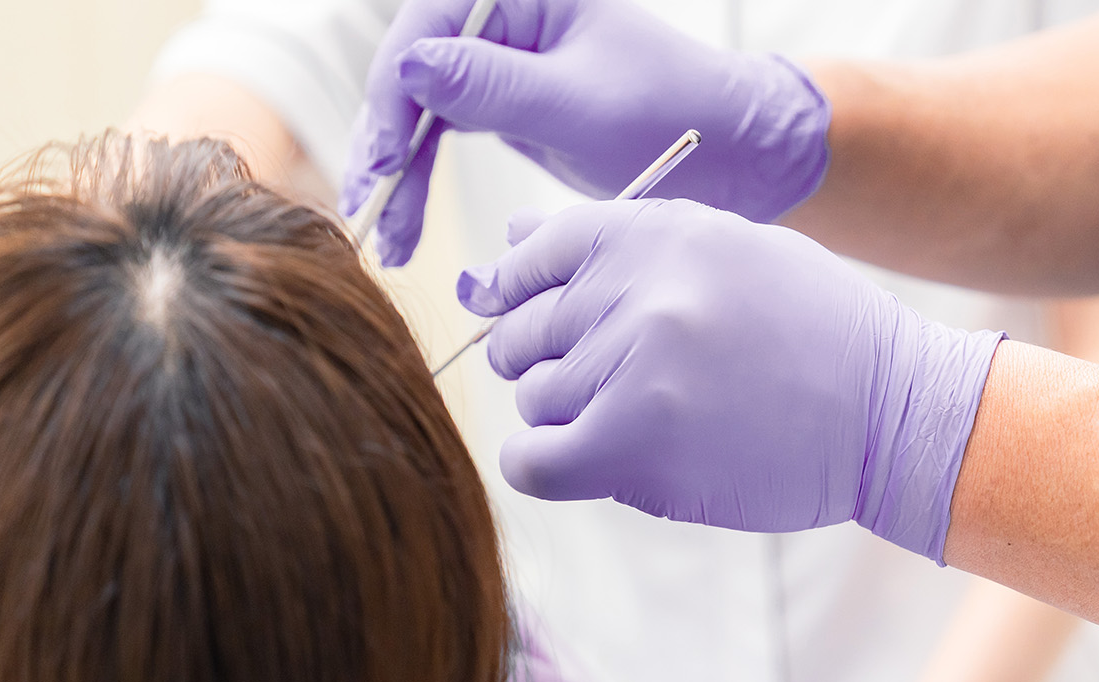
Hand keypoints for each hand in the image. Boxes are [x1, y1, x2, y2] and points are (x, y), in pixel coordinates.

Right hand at [343, 0, 830, 265]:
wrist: (726, 149)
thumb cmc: (670, 113)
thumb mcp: (579, 105)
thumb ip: (492, 86)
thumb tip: (408, 66)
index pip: (428, 25)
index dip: (397, 94)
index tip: (388, 160)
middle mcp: (500, 12)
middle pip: (410, 70)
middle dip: (386, 145)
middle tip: (372, 210)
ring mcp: (494, 56)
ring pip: (415, 109)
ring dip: (395, 174)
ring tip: (390, 241)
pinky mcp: (496, 99)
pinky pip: (436, 134)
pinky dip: (419, 180)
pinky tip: (407, 229)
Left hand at [459, 199, 1002, 562]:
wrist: (890, 409)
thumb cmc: (809, 329)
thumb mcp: (722, 248)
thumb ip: (615, 243)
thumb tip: (507, 247)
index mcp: (650, 232)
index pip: (529, 256)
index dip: (522, 297)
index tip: (550, 326)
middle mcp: (633, 290)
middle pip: (521, 335)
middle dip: (551, 363)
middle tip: (617, 383)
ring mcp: (629, 367)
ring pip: (533, 399)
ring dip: (571, 418)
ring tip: (648, 417)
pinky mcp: (631, 444)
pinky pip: (532, 461)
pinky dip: (548, 466)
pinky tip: (599, 461)